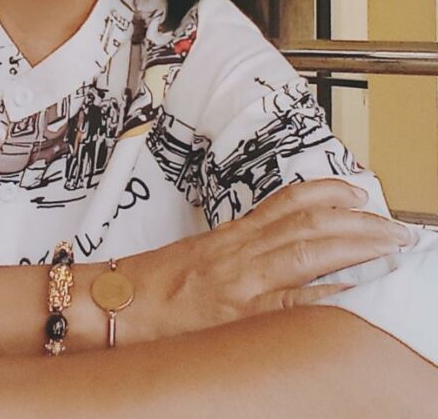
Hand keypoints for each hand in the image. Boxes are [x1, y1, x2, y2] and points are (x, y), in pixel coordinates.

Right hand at [137, 179, 409, 339]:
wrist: (110, 304)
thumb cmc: (145, 286)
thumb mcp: (192, 257)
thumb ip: (231, 254)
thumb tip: (267, 256)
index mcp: (230, 236)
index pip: (286, 203)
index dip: (325, 192)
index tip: (355, 189)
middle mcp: (240, 252)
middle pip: (309, 225)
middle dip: (359, 222)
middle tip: (394, 224)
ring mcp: (241, 282)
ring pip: (309, 251)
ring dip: (356, 245)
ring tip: (390, 243)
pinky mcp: (237, 316)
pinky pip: (290, 301)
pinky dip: (325, 293)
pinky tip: (354, 289)